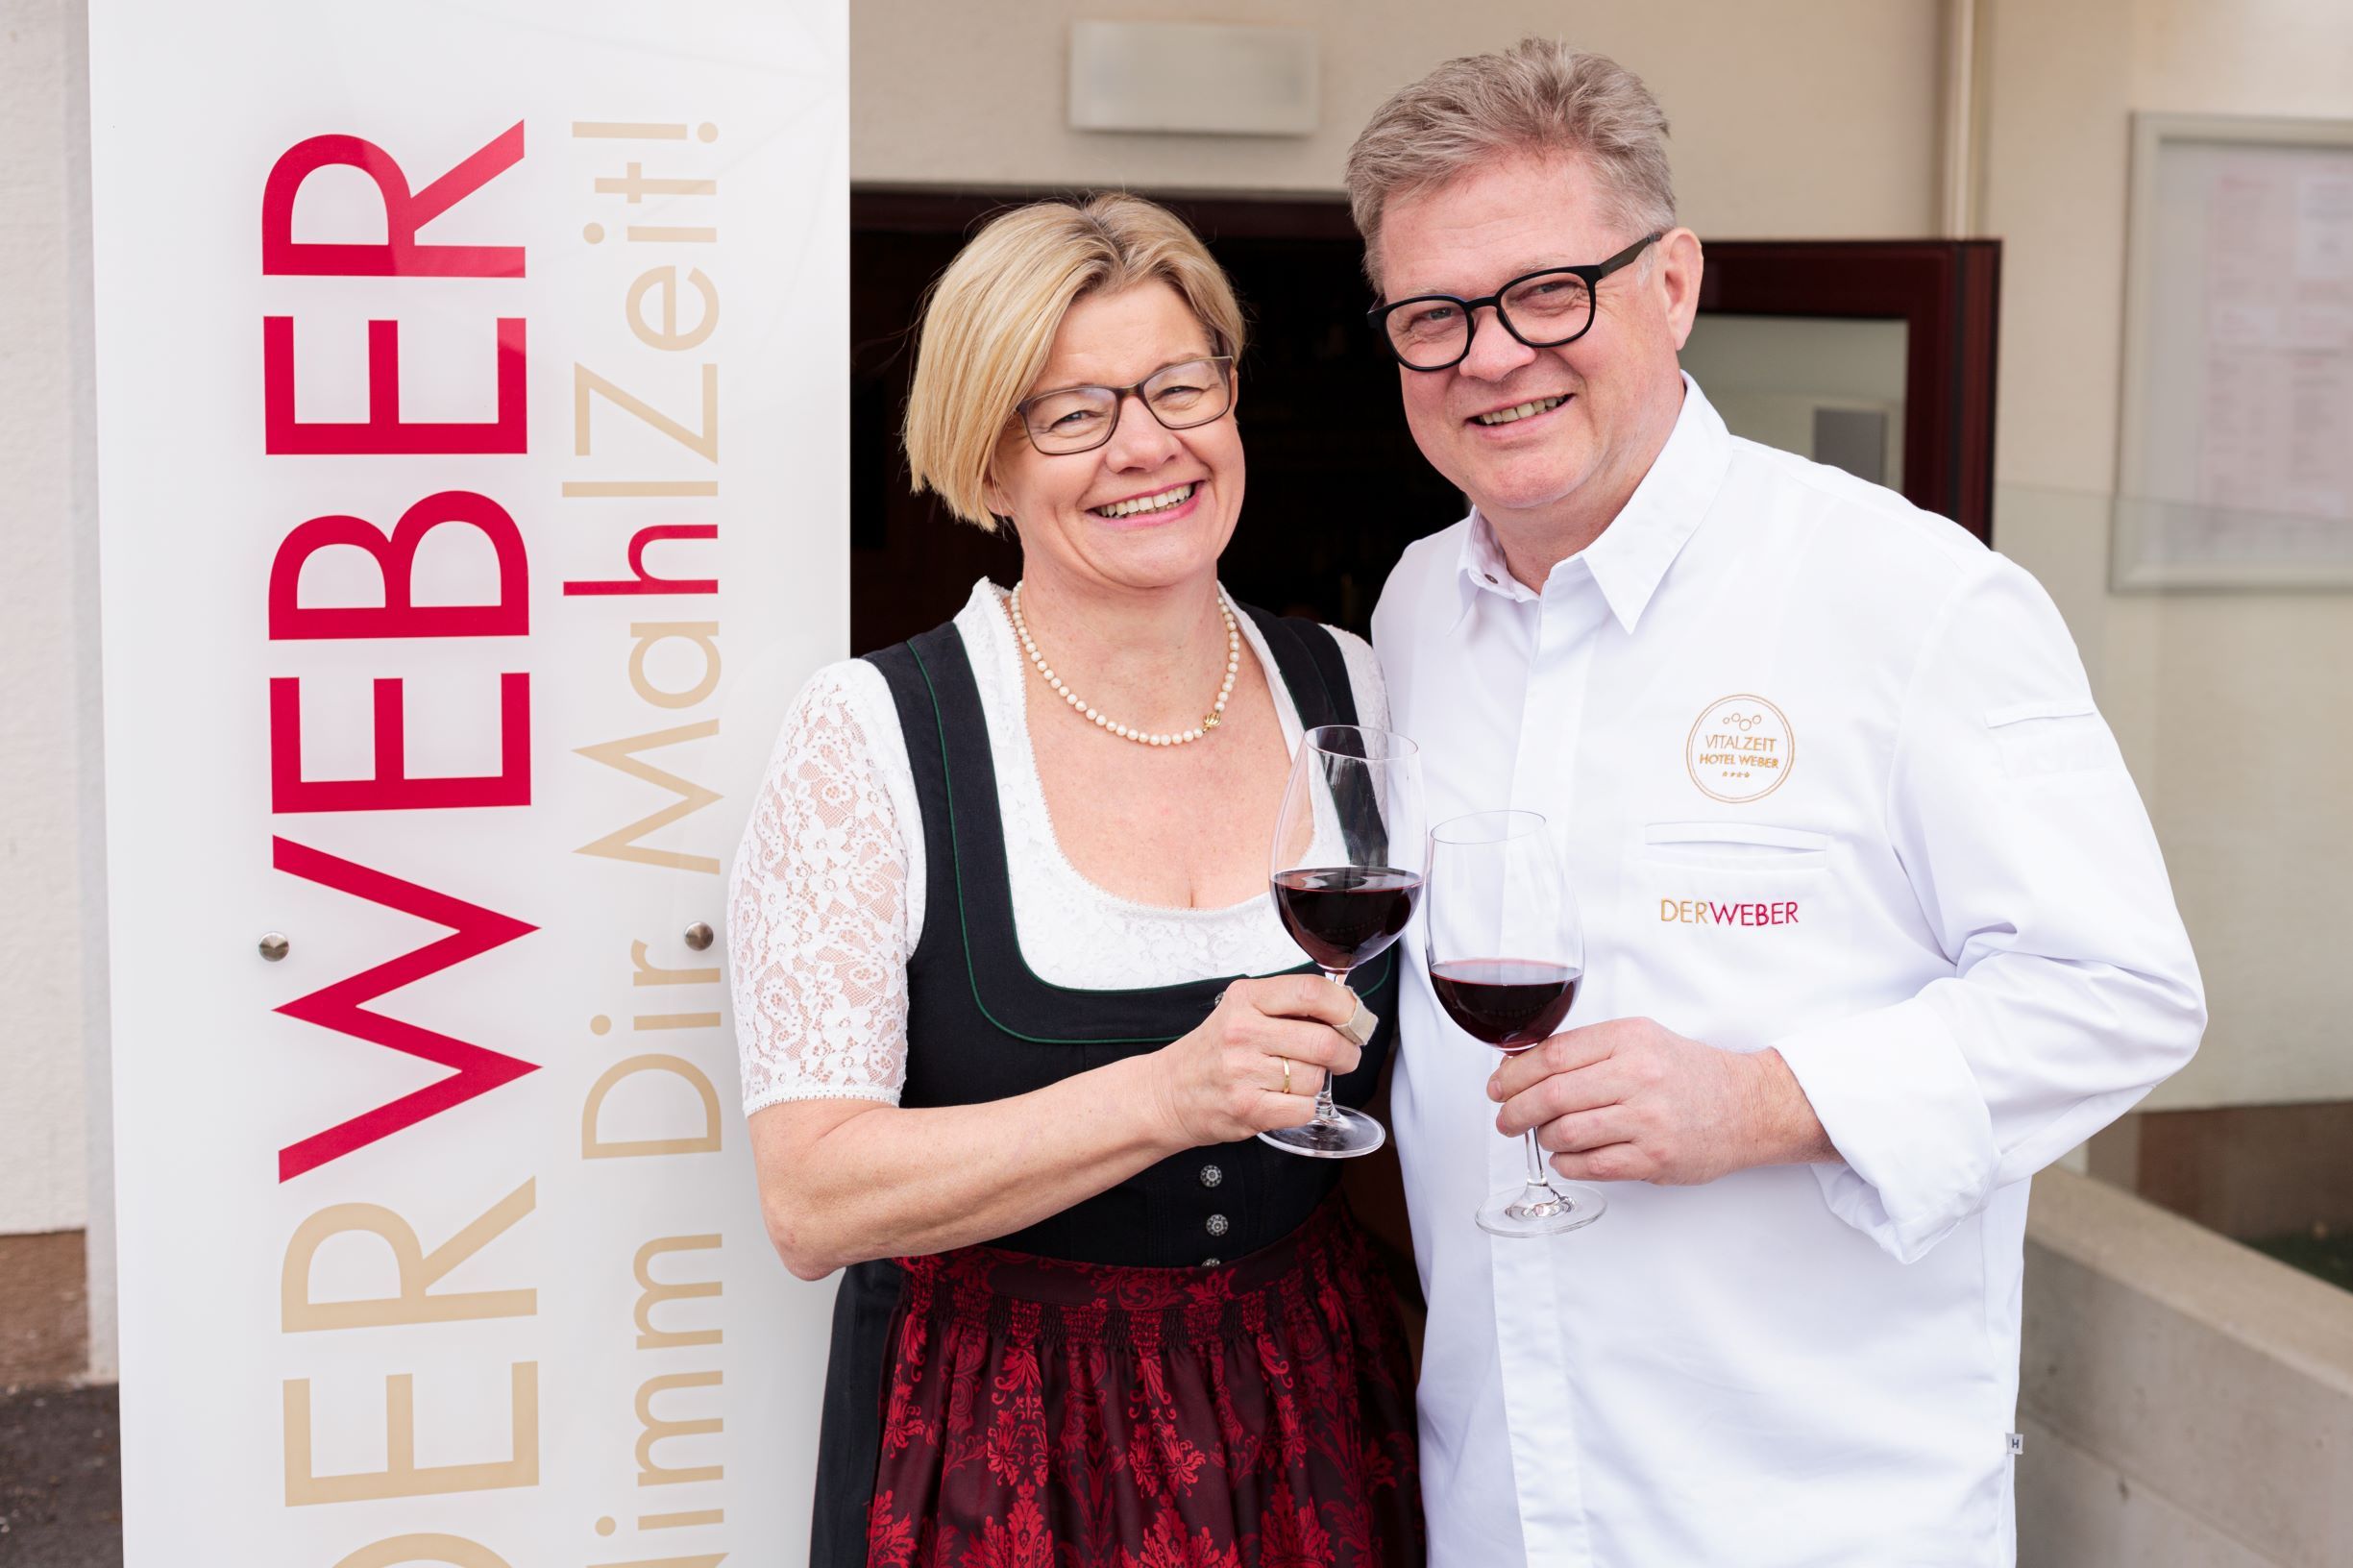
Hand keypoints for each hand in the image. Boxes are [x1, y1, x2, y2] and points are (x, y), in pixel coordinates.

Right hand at [1149, 975, 1363, 1146]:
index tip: (1356, 1019)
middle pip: (1324, 1040)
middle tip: (1344, 1057)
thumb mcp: (1242, 1010)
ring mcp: (1243, 1071)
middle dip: (1347, 1053)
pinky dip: (1304, 1109)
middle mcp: (1243, 1031)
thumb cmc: (1213, 1052)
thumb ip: (1289, 1006)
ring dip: (1316, 1083)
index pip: (1311, 992)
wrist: (1168, 1092)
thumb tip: (1348, 1010)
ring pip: (1316, 1078)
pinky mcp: (1247, 1108)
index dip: (1347, 1007)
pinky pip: (1304, 1109)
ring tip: (1293, 1080)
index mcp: (1247, 998)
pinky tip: (1284, 1100)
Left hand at [1488, 1017, 1831, 1184]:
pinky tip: (1568, 1158)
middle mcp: (1638, 1076)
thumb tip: (1520, 1067)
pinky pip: (1591, 1166)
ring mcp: (1648, 1120)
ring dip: (1543, 1139)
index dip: (1513, 1075)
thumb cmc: (1687, 1072)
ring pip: (1566, 1133)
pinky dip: (1568, 1165)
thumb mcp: (1640, 1039)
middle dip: (1515, 1112)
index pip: (1552, 1056)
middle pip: (1551, 1096)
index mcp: (1629, 1038)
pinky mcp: (1655, 1159)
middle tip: (1505, 1120)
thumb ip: (1587, 1049)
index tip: (1498, 1087)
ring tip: (1545, 1136)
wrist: (1748, 1106)